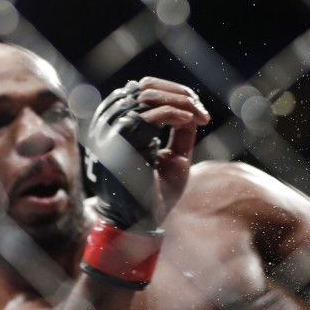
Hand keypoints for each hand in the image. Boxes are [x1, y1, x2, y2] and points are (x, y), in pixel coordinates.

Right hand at [83, 77, 208, 232]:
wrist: (143, 221)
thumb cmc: (157, 191)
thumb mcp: (175, 155)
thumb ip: (181, 130)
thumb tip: (191, 105)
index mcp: (118, 124)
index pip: (141, 89)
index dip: (172, 92)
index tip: (197, 110)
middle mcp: (108, 125)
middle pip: (144, 88)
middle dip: (179, 94)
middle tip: (201, 112)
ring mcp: (110, 134)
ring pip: (146, 98)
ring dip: (180, 103)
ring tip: (199, 116)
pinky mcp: (119, 146)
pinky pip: (147, 117)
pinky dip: (174, 113)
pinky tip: (191, 120)